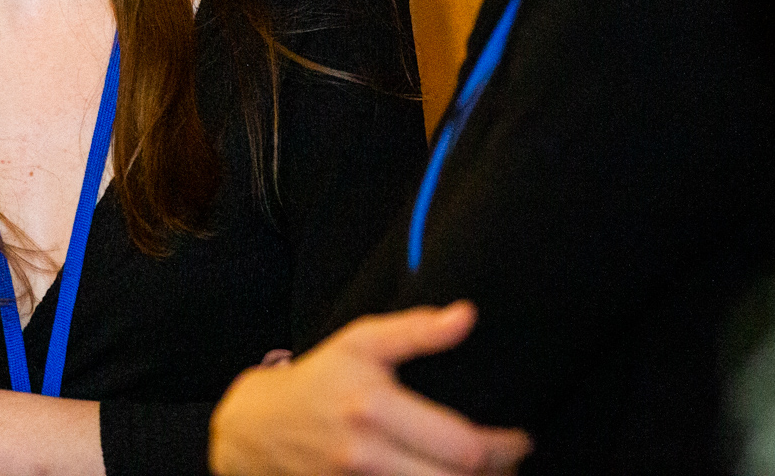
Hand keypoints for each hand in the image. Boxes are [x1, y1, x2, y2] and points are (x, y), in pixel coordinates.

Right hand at [207, 302, 531, 475]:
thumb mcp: (359, 343)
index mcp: (373, 409)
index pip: (462, 447)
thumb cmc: (318, 382)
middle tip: (509, 464)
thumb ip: (415, 331)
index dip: (504, 449)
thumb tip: (467, 315)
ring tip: (483, 475)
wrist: (254, 429)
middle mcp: (366, 456)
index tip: (520, 440)